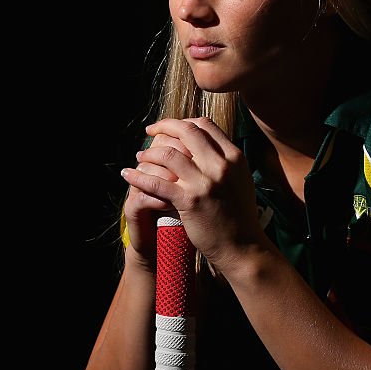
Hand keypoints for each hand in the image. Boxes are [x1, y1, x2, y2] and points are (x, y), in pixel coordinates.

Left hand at [120, 117, 268, 274]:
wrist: (242, 246)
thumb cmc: (240, 216)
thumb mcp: (241, 180)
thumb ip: (225, 161)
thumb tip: (206, 144)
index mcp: (234, 158)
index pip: (205, 126)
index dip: (184, 122)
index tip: (171, 127)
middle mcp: (221, 166)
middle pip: (187, 132)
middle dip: (164, 127)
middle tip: (150, 131)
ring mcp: (205, 183)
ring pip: (169, 154)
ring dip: (149, 153)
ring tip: (140, 156)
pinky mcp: (189, 201)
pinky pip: (157, 182)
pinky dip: (138, 176)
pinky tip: (128, 175)